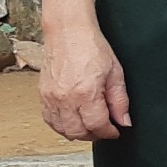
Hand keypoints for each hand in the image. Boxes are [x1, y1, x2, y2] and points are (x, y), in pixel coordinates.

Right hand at [39, 23, 130, 140]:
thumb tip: (124, 121)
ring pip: (62, 130)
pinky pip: (49, 120)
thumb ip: (120, 100)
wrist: (68, 31)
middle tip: (104, 129)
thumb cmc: (91, 46)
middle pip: (78, 132)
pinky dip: (61, 125)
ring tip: (89, 126)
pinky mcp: (42, 94)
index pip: (97, 126)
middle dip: (94, 135)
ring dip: (77, 132)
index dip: (109, 132)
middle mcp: (65, 98)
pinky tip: (72, 120)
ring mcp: (51, 98)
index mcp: (85, 93)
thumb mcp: (115, 73)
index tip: (115, 131)